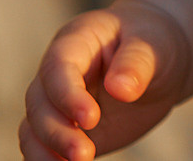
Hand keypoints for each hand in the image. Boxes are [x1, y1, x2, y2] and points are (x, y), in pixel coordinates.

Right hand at [19, 0, 191, 160]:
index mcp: (75, 42)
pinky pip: (45, 148)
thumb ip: (137, 62)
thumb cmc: (153, 42)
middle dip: (57, 132)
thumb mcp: (153, 44)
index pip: (57, 69)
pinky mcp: (67, 130)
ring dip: (47, 153)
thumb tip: (120, 89)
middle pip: (39, 104)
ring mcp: (58, 103)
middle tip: (85, 154)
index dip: (67, 96)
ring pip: (33, 130)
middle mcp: (57, 74)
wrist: (158, 60)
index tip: (91, 119)